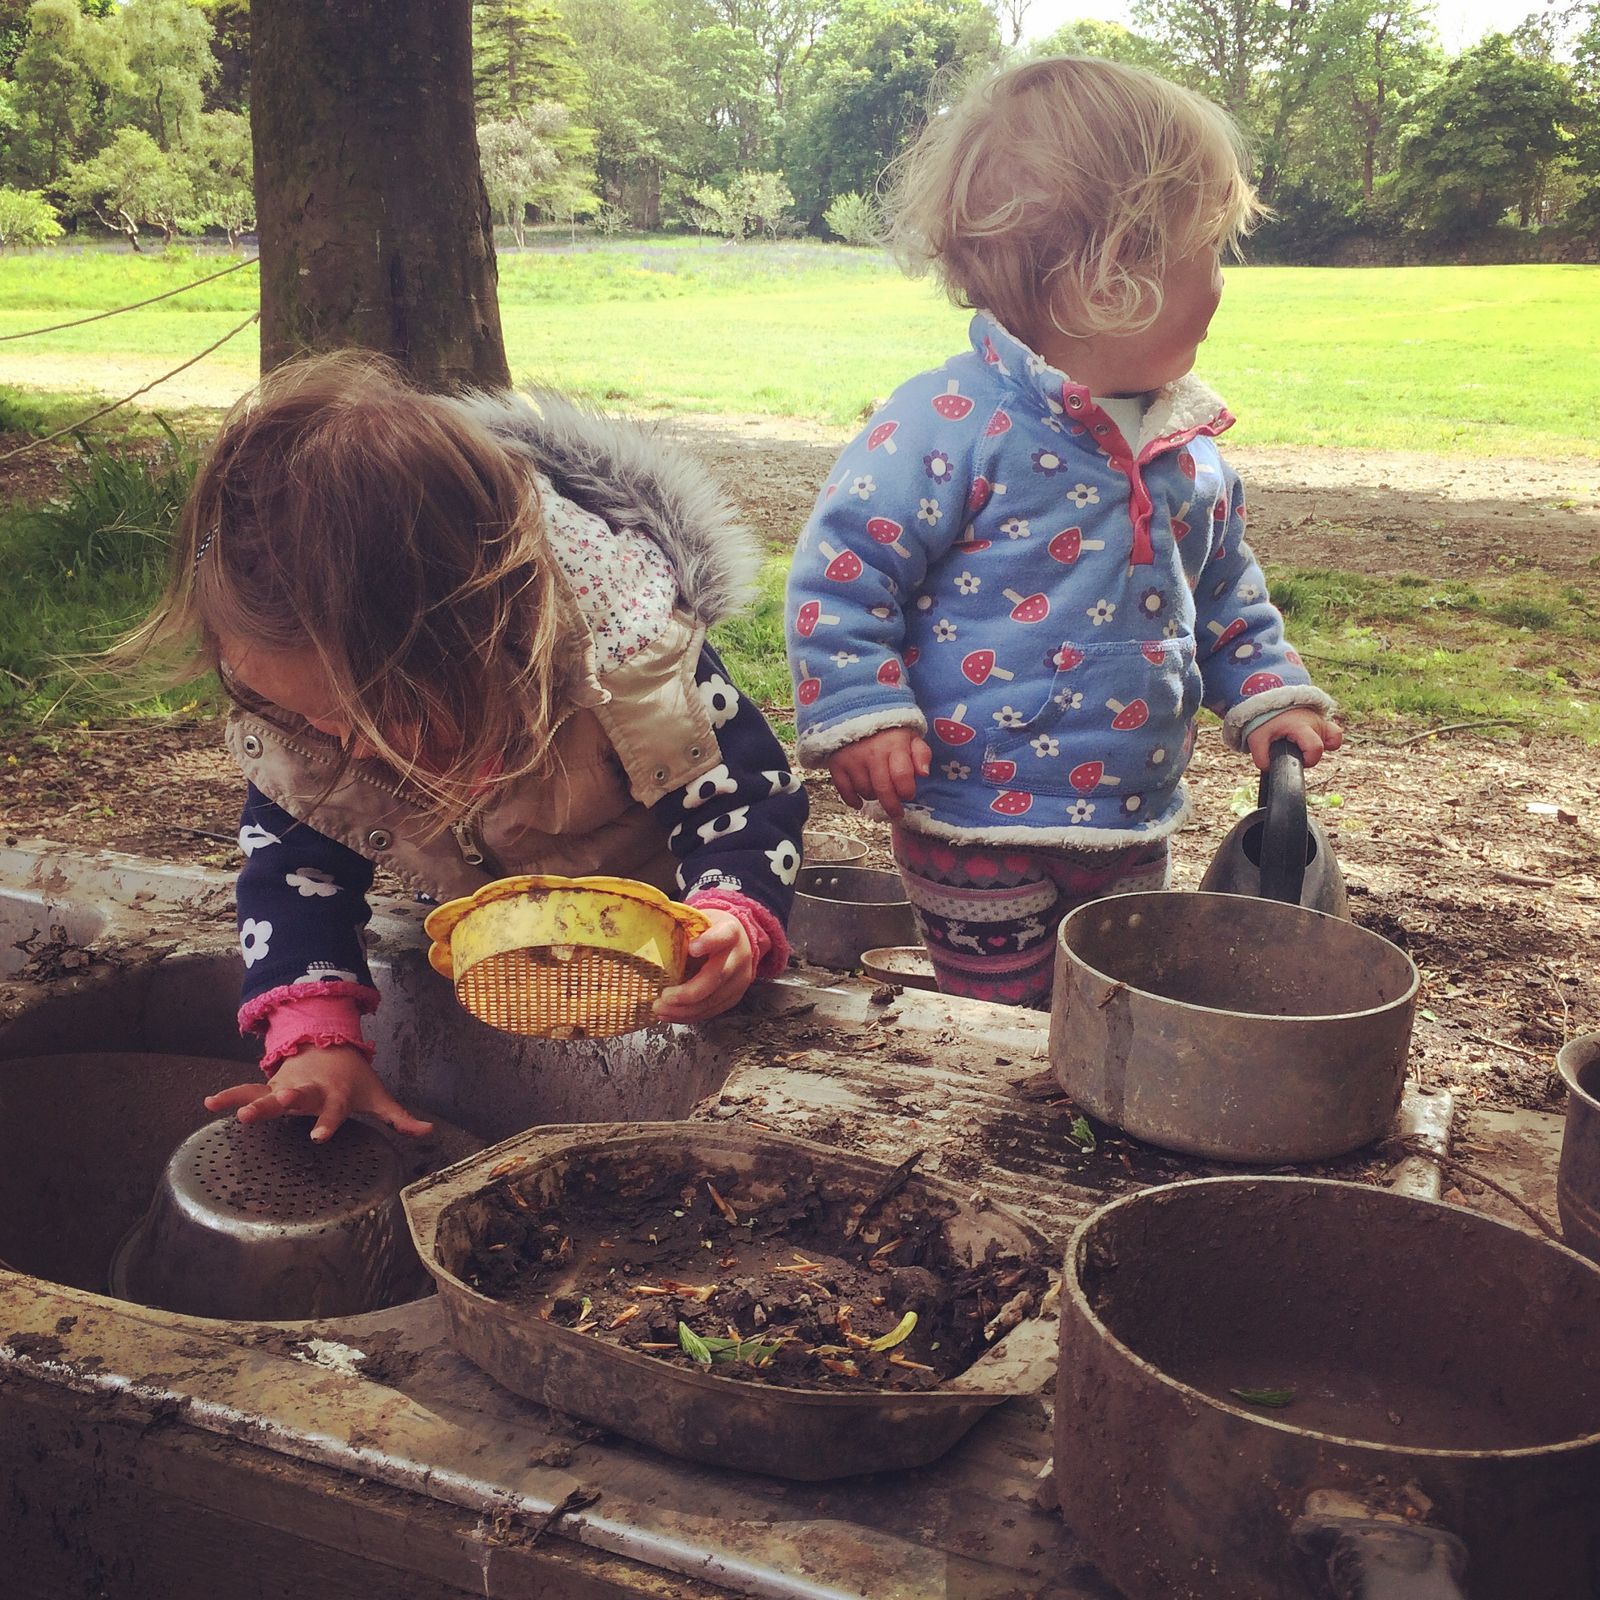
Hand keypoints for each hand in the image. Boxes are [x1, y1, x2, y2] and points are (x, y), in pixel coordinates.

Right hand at [204, 1045, 434, 1143]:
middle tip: (264, 1111)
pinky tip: (209, 1104)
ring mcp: (287, 1085)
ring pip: (267, 1093)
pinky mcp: (270, 1085)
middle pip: (294, 1097)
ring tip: (235, 1114)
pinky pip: (247, 1090)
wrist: (331, 1046)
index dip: (327, 1123)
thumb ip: (399, 1118)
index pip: (333, 1110)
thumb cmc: (355, 1079)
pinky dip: (230, 1096)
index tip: (319, 1137)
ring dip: (251, 1102)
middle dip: (280, 1103)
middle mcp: (308, 1089)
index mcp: (335, 1094)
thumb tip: (428, 1132)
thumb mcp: (378, 1096)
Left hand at [654, 909, 755, 1022]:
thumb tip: (649, 934)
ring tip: (660, 1008)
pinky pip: (711, 1010)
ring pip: (712, 1000)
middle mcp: (739, 956)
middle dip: (687, 993)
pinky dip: (689, 1015)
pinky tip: (670, 1013)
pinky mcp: (734, 996)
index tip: (692, 949)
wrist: (737, 942)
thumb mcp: (699, 922)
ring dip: (683, 1009)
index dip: (709, 942)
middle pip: (715, 977)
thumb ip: (682, 928)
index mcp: (730, 932)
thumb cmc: (710, 931)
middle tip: (664, 997)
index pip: (723, 936)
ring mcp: (739, 979)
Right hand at [827, 727, 932, 819]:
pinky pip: (844, 790)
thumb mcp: (911, 736)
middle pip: (883, 789)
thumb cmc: (889, 731)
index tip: (908, 795)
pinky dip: (852, 800)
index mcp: (894, 745)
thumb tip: (923, 773)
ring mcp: (853, 760)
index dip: (907, 791)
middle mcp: (872, 754)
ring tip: (878, 790)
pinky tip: (860, 801)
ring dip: (874, 796)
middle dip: (892, 806)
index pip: (902, 776)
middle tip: (897, 813)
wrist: (857, 712)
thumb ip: (921, 754)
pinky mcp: (837, 764)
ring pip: (865, 791)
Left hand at [1245, 708, 1343, 770]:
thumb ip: (1262, 758)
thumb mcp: (1257, 739)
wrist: (1269, 701)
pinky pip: (1334, 734)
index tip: (1298, 760)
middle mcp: (1315, 722)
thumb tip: (1270, 770)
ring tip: (1299, 744)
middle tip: (1293, 751)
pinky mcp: (1323, 722)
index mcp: (1301, 726)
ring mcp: (1321, 721)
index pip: (1315, 748)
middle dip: (1309, 756)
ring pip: (1331, 741)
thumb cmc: (1264, 720)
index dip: (1309, 760)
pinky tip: (1310, 742)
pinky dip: (1325, 741)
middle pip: (1322, 748)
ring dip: (1315, 748)